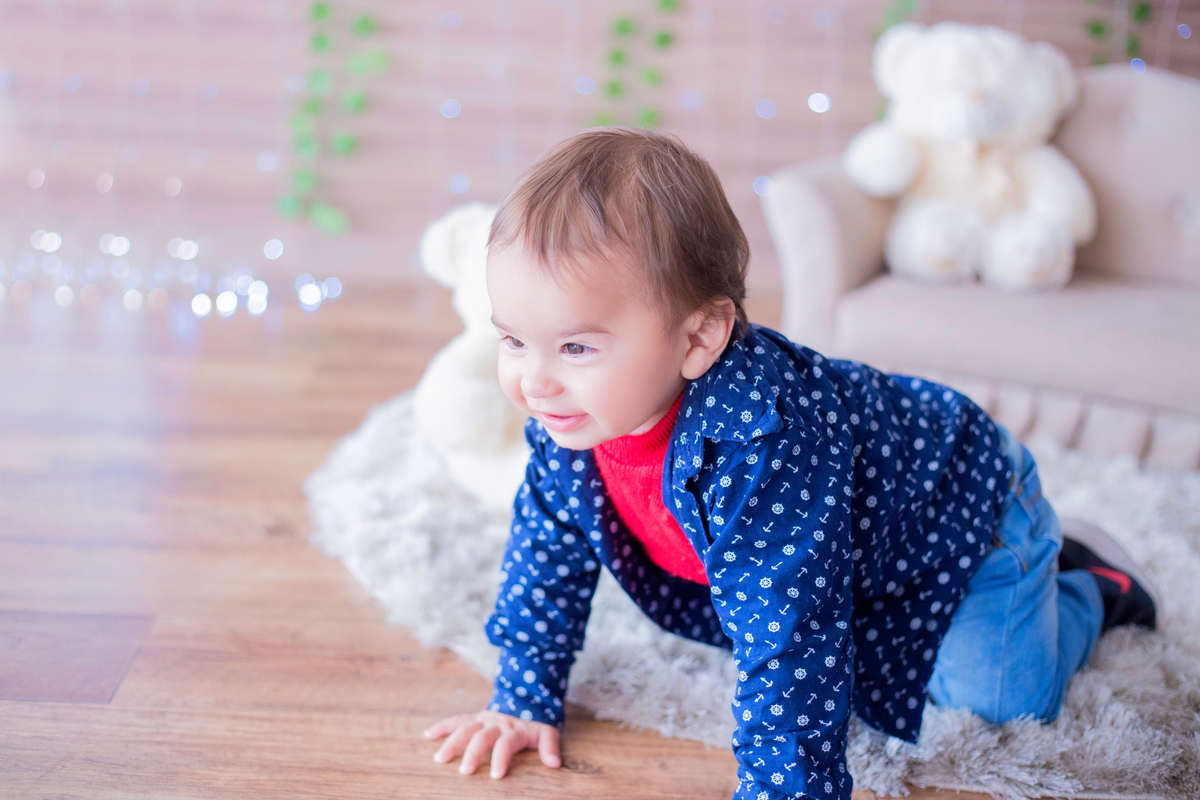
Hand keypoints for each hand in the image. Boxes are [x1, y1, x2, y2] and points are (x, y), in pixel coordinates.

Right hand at [423, 710, 560, 778]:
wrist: (526, 699)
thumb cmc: (535, 723)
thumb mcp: (547, 732)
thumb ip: (550, 746)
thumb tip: (555, 764)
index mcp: (515, 730)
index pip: (507, 744)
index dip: (501, 758)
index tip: (497, 776)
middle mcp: (497, 723)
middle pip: (482, 737)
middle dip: (473, 753)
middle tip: (465, 771)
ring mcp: (484, 719)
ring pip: (466, 728)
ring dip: (452, 742)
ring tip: (440, 758)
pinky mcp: (475, 717)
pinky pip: (457, 720)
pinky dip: (443, 726)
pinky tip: (428, 735)